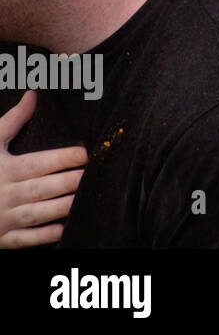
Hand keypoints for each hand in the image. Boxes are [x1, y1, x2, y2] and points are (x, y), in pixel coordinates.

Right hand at [0, 92, 85, 247]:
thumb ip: (12, 121)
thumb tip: (32, 96)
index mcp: (5, 169)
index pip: (38, 163)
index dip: (62, 158)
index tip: (85, 153)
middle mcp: (5, 193)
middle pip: (42, 188)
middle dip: (68, 182)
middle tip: (93, 176)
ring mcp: (2, 217)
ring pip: (36, 213)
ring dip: (61, 208)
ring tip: (85, 199)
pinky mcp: (1, 236)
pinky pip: (23, 238)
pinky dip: (42, 236)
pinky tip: (62, 229)